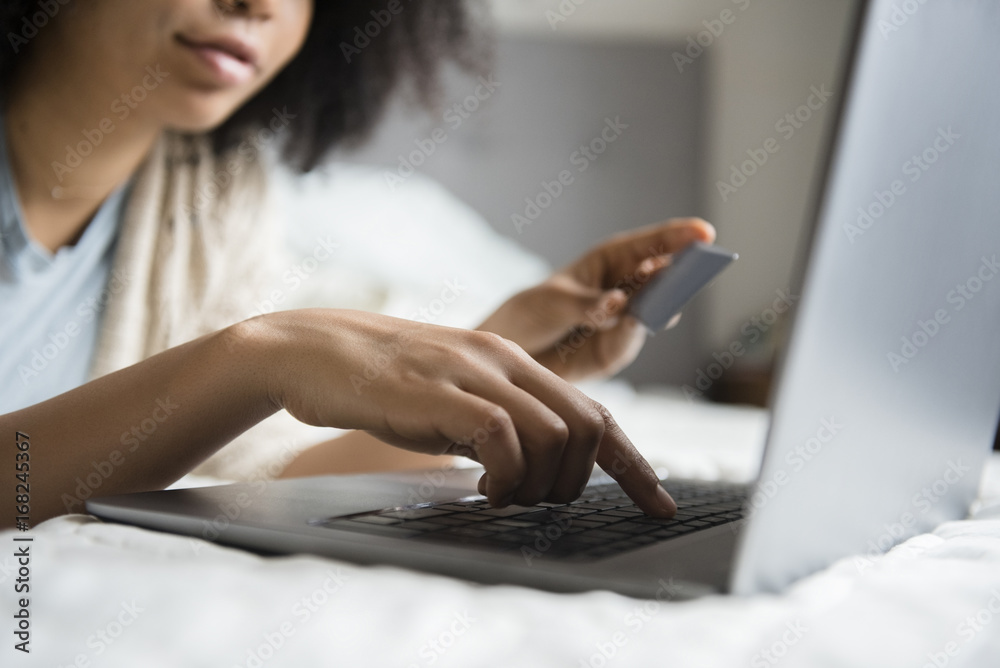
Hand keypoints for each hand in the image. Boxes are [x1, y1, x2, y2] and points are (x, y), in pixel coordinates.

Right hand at [238, 309, 675, 515]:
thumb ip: (500, 420)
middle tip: (535, 501)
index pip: (596, 413)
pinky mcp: (439, 393)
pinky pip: (502, 438)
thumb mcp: (456, 398)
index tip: (658, 504)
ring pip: (555, 435)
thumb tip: (538, 466)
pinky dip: (503, 475)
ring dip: (538, 484)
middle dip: (579, 483)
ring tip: (500, 494)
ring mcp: (473, 373)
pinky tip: (478, 486)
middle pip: (589, 427)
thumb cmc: (383, 384)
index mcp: (514, 362)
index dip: (634, 464)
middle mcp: (505, 361)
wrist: (312, 352)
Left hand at [478, 218, 715, 381]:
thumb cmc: (531, 312)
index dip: (679, 237)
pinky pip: (629, 343)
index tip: (705, 233)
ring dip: (658, 307)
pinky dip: (629, 335)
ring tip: (663, 302)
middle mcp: (625, 289)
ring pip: (653, 313)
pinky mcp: (617, 351)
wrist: (512, 352)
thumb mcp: (553, 302)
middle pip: (662, 280)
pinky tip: (629, 325)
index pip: (651, 245)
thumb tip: (620, 304)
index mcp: (611, 260)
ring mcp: (625, 321)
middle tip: (692, 272)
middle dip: (679, 276)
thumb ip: (588, 304)